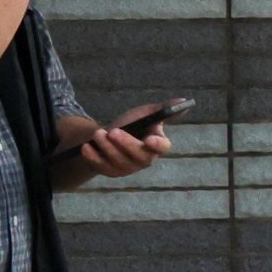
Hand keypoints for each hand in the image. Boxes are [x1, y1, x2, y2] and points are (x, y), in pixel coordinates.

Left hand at [54, 110, 170, 185]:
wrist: (106, 136)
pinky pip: (102, 166)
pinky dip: (93, 156)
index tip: (149, 138)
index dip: (157, 144)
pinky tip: (87, 147)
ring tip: (97, 134)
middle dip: (125, 144)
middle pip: (140, 156)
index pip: (162, 147)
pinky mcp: (110, 171)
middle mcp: (144, 159)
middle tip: (112, 132)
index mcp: (156, 144)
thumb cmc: (130, 124)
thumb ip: (162, 109)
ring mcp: (127, 168)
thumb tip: (184, 101)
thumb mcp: (144, 114)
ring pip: (118, 161)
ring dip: (107, 147)